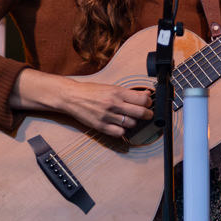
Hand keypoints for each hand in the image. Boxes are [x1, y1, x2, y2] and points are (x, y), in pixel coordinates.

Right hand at [10, 69, 154, 137]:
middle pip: (140, 113)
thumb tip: (146, 94)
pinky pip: (119, 133)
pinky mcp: (101, 126)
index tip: (148, 104)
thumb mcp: (111, 87)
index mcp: (117, 92)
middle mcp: (113, 104)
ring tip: (128, 118)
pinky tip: (119, 126)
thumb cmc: (91, 91)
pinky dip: (122, 131)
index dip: (148, 102)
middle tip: (147, 114)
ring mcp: (107, 116)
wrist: (71, 97)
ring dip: (132, 122)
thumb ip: (128, 93)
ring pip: (131, 124)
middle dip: (147, 114)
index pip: (143, 99)